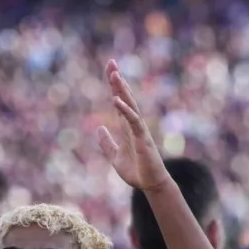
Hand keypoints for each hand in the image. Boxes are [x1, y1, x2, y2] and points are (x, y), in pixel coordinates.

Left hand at [97, 60, 169, 191]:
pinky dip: (125, 110)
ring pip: (130, 105)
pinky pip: (133, 121)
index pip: (119, 102)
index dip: (114, 87)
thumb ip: (107, 143)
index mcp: (126, 127)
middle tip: (111, 63)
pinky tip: (116, 100)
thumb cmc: (136, 171)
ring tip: (114, 75)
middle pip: (125, 97)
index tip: (109, 70)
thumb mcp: (114, 157)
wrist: (150, 185)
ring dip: (122, 90)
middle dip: (118, 81)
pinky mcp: (143, 138)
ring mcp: (139, 130)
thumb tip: (99, 129)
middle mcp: (133, 124)